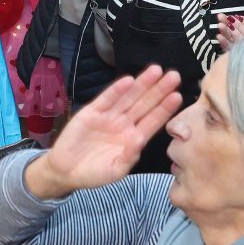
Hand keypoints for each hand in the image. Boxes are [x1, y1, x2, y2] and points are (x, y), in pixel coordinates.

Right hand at [24, 65, 183, 199]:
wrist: (66, 171)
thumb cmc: (94, 173)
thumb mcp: (115, 171)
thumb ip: (129, 157)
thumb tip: (140, 141)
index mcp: (133, 138)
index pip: (153, 121)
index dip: (165, 108)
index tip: (178, 96)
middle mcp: (124, 124)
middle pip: (145, 104)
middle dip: (159, 90)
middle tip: (174, 76)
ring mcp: (109, 116)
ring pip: (129, 97)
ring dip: (142, 84)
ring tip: (156, 71)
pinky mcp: (92, 112)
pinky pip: (106, 99)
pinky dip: (117, 90)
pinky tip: (129, 81)